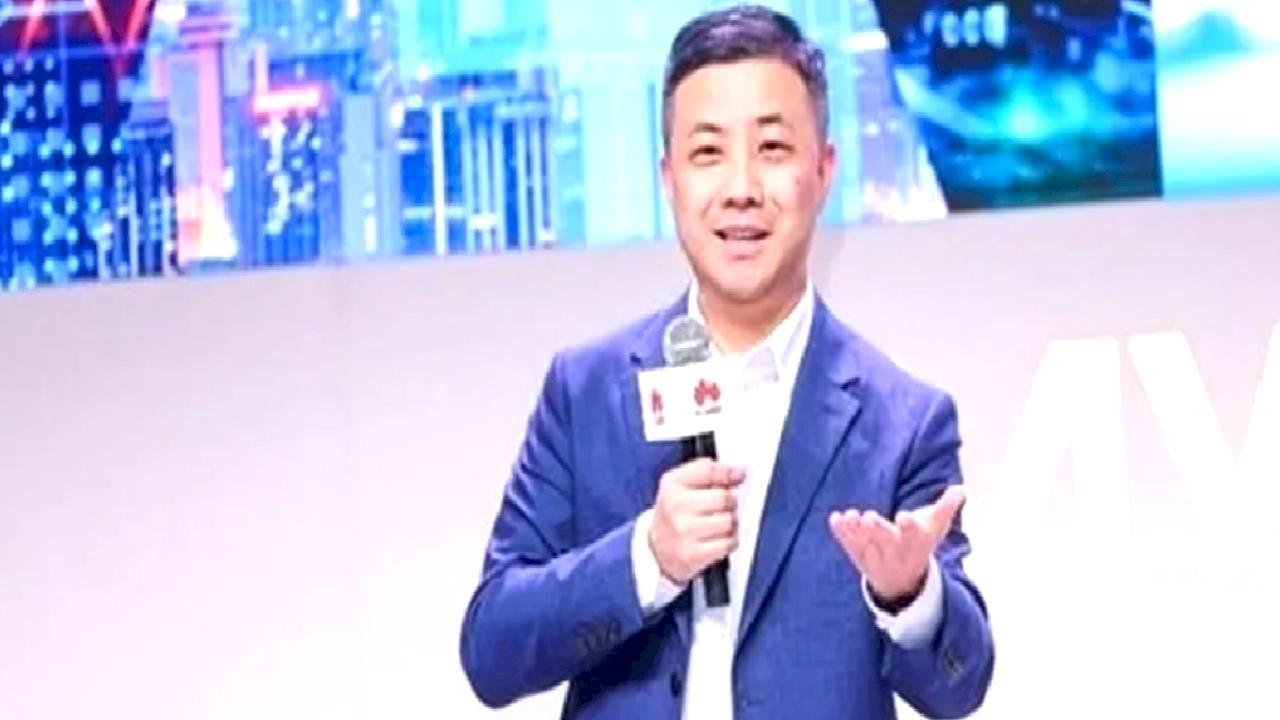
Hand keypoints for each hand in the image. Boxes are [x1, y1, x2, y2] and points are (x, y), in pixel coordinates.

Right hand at [648, 459, 744, 584]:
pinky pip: (727, 543)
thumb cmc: (676, 514)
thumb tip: (740, 471)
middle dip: (731, 502)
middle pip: (724, 497)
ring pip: (729, 521)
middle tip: (725, 506)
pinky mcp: (692, 554)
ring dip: (731, 523)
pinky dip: (729, 541)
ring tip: (719, 524)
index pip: (708, 470)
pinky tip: (717, 539)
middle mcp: (675, 505)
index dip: (729, 472)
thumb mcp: (681, 485)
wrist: (657, 549)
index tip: (740, 474)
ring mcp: (684, 531)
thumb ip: (708, 472)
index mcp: (672, 483)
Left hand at [828, 485, 965, 605]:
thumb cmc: (921, 544)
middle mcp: (896, 551)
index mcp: (916, 542)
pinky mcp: (859, 556)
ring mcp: (876, 556)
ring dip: (857, 531)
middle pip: (886, 541)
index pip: (915, 534)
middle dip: (878, 530)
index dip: (910, 526)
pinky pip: (849, 545)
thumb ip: (946, 507)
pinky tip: (834, 519)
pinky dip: (841, 534)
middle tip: (870, 517)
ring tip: (851, 516)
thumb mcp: (936, 527)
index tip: (905, 516)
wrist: (904, 581)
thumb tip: (961, 488)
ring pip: (865, 544)